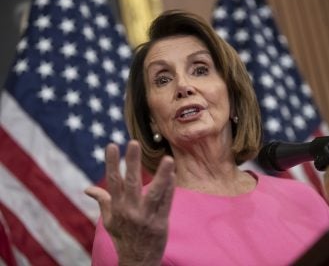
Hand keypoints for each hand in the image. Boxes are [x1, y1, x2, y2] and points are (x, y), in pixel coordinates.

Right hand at [85, 140, 175, 265]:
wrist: (136, 263)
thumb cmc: (123, 238)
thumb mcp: (109, 221)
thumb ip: (102, 201)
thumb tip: (86, 189)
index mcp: (117, 207)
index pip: (113, 181)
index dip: (112, 163)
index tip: (112, 145)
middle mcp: (130, 211)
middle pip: (131, 183)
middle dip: (132, 162)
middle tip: (133, 143)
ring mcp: (146, 218)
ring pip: (154, 193)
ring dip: (161, 176)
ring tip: (167, 159)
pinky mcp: (160, 224)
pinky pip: (166, 203)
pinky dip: (170, 189)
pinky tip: (173, 175)